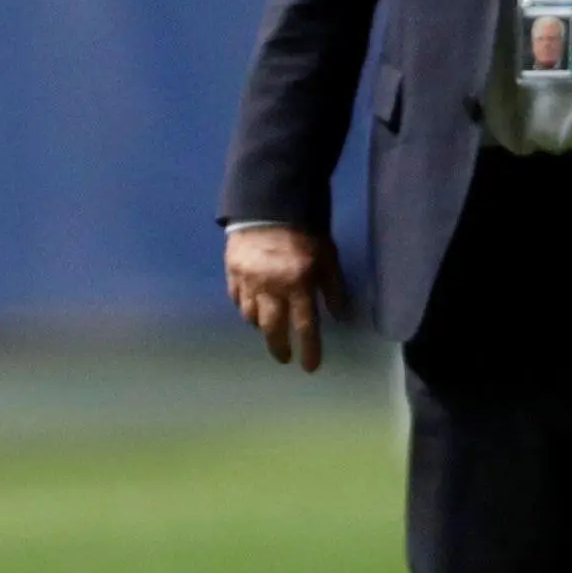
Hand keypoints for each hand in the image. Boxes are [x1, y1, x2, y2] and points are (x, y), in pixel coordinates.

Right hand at [225, 225, 349, 372]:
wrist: (268, 205)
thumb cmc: (305, 231)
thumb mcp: (328, 257)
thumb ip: (333, 288)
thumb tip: (340, 316)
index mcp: (298, 284)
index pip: (305, 326)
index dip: (308, 349)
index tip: (309, 367)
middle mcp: (271, 288)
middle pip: (273, 328)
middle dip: (279, 347)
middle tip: (284, 357)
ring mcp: (248, 281)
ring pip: (251, 316)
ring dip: (261, 326)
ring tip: (268, 328)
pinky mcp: (232, 272)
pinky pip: (237, 299)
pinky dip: (245, 307)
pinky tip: (251, 307)